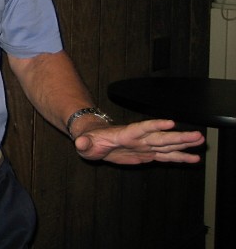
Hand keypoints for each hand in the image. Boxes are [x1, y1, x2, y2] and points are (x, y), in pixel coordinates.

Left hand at [74, 119, 204, 163]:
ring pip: (167, 145)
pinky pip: (166, 156)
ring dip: (184, 144)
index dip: (155, 125)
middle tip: (197, 135)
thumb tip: (80, 143)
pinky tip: (193, 158)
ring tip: (201, 142)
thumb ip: (84, 143)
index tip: (170, 122)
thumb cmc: (89, 141)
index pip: (142, 128)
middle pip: (161, 137)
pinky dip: (179, 157)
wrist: (94, 140)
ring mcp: (144, 146)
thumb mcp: (84, 143)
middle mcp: (138, 139)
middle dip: (179, 136)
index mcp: (124, 135)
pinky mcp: (147, 154)